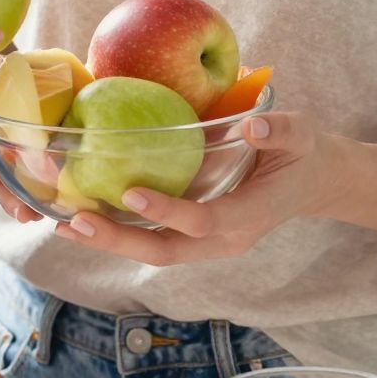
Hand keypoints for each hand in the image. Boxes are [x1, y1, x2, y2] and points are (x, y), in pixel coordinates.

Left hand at [53, 110, 340, 264]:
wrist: (311, 182)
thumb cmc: (302, 153)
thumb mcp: (301, 135)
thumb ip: (280, 131)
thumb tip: (252, 125)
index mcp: (250, 215)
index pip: (204, 221)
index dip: (168, 211)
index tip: (130, 193)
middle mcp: (225, 239)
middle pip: (166, 252)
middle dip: (118, 242)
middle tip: (75, 222)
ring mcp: (208, 244)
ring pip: (153, 252)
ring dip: (109, 243)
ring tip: (65, 226)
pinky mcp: (194, 237)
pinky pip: (153, 241)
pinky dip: (118, 234)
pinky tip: (82, 218)